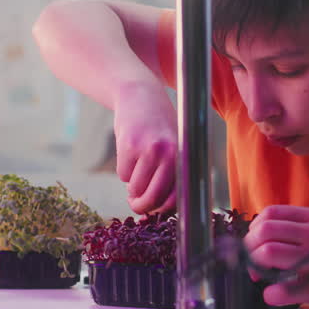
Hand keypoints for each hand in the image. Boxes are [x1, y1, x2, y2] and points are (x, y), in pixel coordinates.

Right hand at [113, 81, 177, 213]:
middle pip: (154, 198)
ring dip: (132, 187)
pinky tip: (129, 153)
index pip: (177, 197)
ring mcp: (149, 149)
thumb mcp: (176, 145)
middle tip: (136, 206)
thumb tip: (160, 209)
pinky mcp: (129, 146)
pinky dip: (123, 171)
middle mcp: (171, 154)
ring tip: (137, 169)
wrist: (140, 95)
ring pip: (136, 189)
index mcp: (185, 157)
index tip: (155, 213)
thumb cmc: (160, 126)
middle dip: (142, 207)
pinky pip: (123, 175)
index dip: (163, 210)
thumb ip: (173, 174)